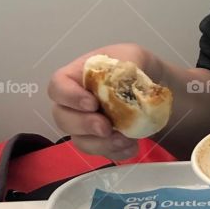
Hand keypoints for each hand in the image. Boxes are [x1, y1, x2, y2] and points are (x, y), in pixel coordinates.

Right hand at [47, 44, 161, 161]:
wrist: (152, 84)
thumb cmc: (133, 65)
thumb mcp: (133, 56)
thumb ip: (128, 63)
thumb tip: (124, 78)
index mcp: (76, 76)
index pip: (57, 86)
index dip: (69, 98)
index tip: (92, 103)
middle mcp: (74, 102)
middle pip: (63, 118)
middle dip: (83, 126)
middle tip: (106, 128)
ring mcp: (85, 123)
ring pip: (79, 140)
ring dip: (100, 145)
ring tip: (125, 140)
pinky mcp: (101, 139)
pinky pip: (100, 151)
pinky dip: (115, 152)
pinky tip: (132, 147)